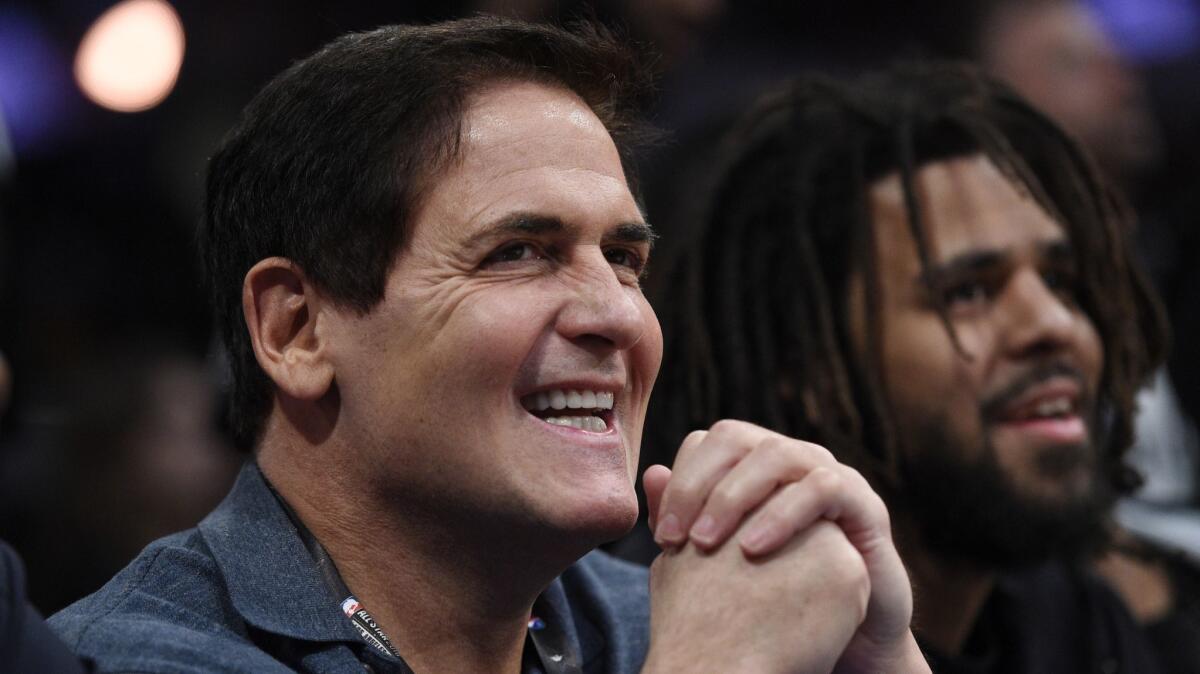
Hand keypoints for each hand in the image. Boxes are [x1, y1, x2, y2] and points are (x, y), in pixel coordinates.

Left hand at [643, 420, 927, 672]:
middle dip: (698, 484)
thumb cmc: (778, 597)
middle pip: (736, 438)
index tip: (660, 534)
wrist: (846, 639)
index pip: (707, 443)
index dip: (679, 480)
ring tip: (707, 543)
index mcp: (754, 467)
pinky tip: (754, 548)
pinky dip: (783, 513)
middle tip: (678, 537)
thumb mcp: (723, 562)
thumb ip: (689, 518)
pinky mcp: (864, 502)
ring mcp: (829, 475)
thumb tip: (650, 472)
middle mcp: (791, 460)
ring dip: (735, 496)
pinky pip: (824, 486)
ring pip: (777, 454)